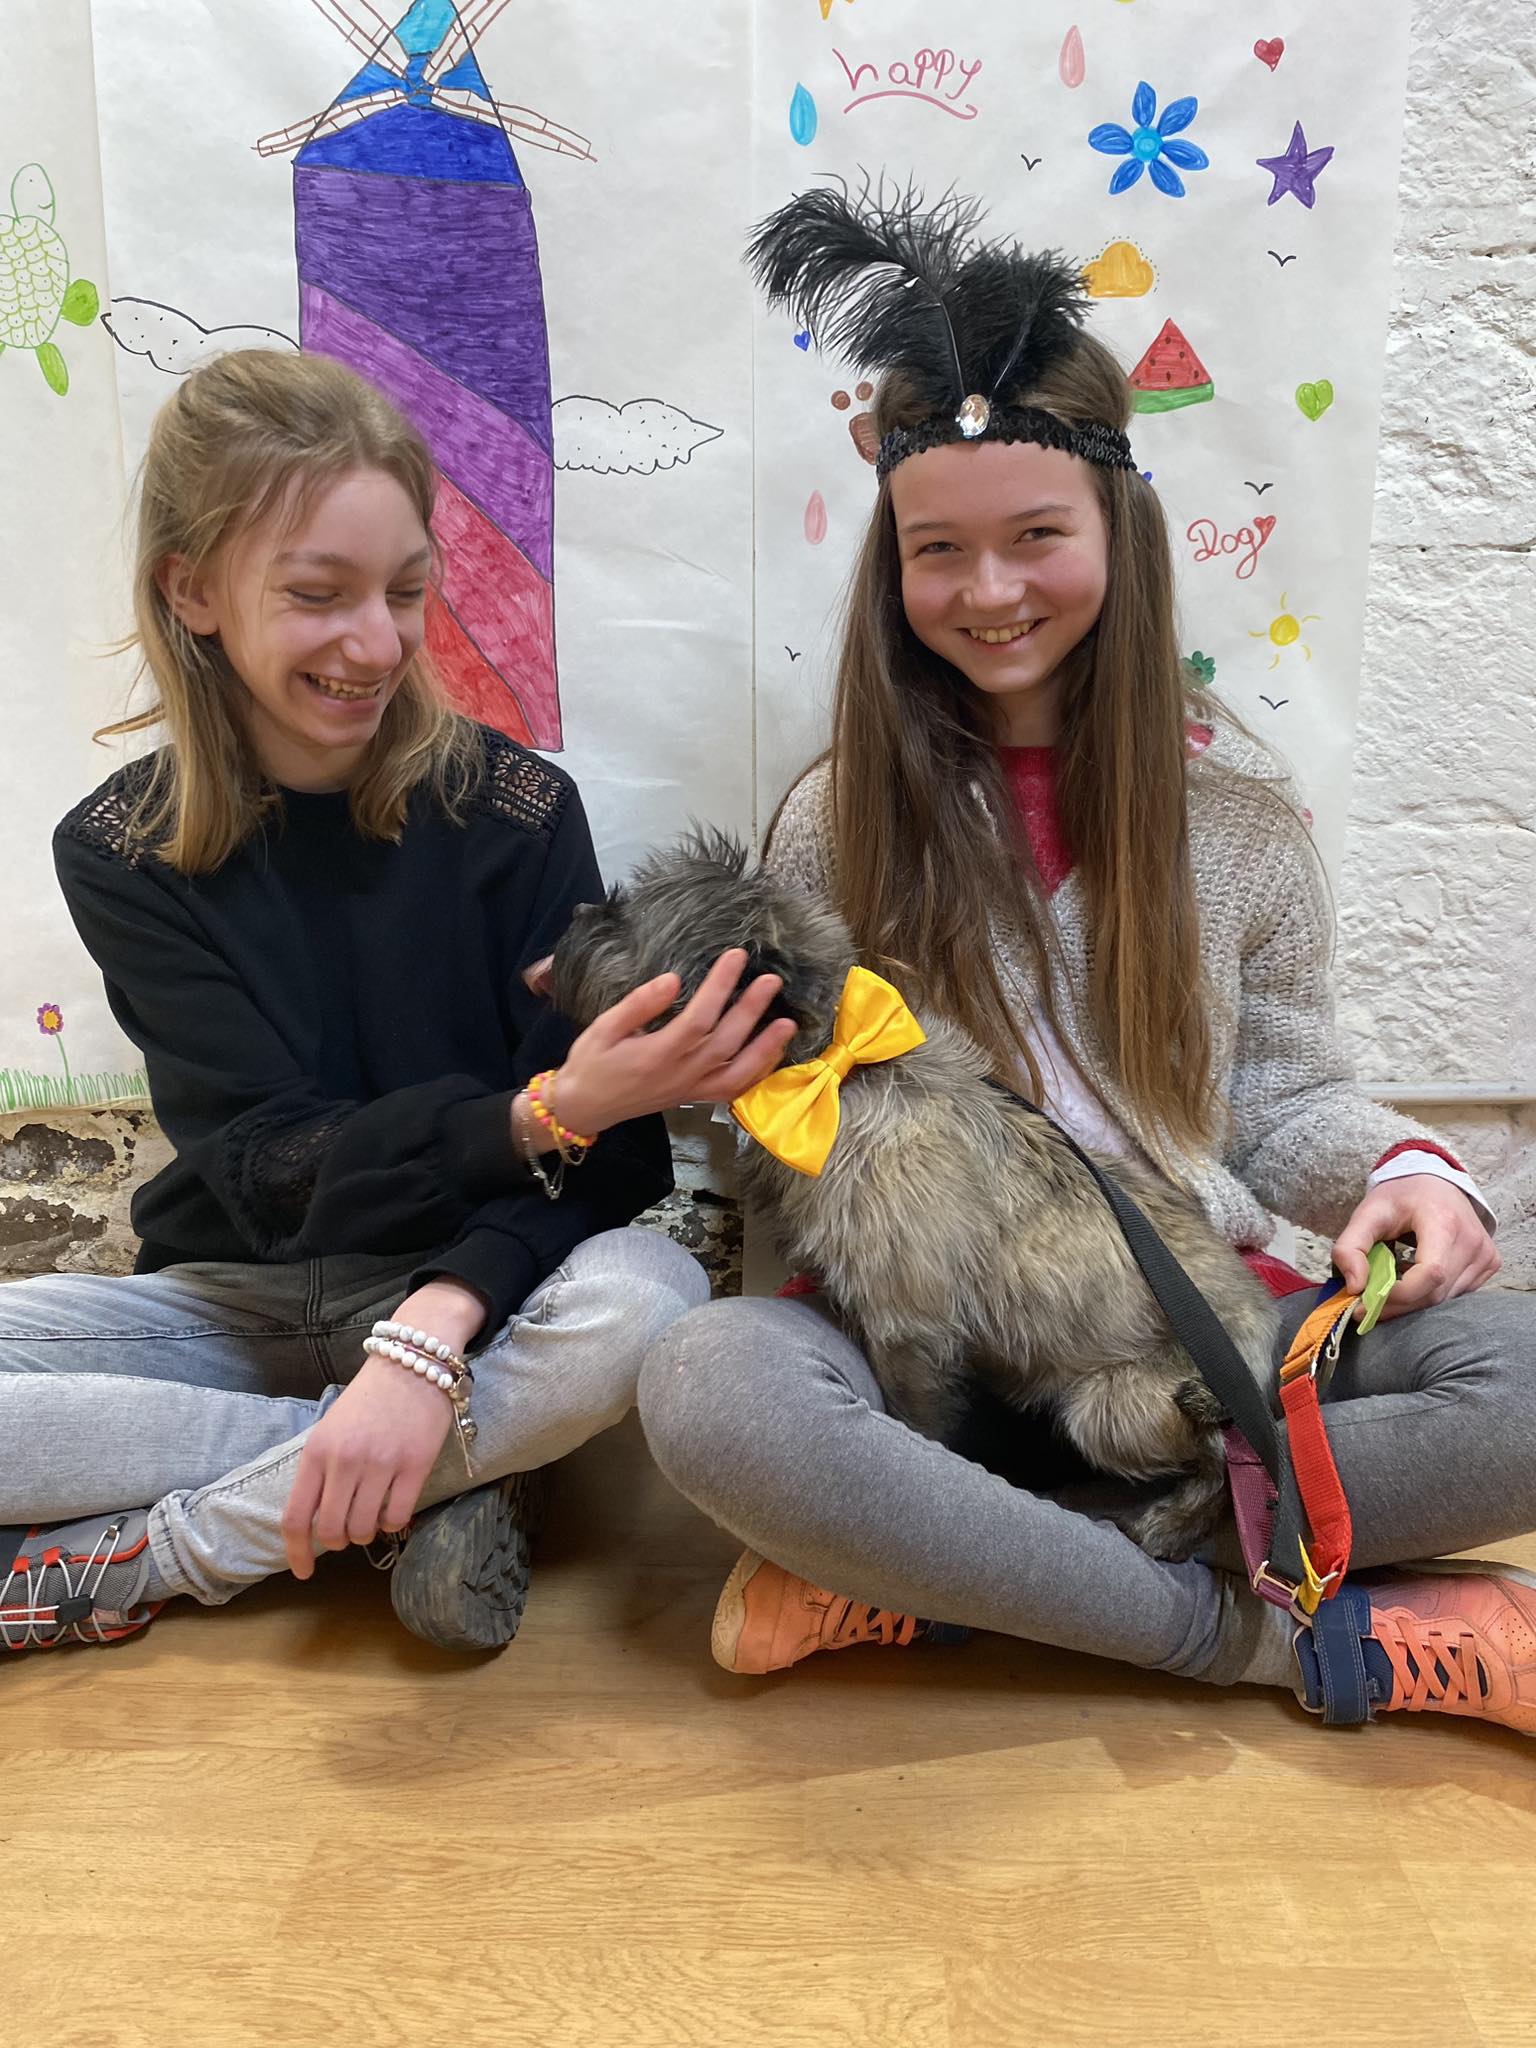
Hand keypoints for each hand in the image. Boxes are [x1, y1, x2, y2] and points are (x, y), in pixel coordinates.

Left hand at [281, 1278, 484, 1576]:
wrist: (413, 1362)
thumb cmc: (369, 1400)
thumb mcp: (331, 1430)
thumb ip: (321, 1472)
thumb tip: (316, 1522)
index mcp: (317, 1452)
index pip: (296, 1517)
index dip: (296, 1553)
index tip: (303, 1572)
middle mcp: (345, 1460)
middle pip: (331, 1530)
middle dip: (338, 1541)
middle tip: (349, 1532)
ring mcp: (381, 1464)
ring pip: (364, 1529)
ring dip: (367, 1533)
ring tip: (373, 1518)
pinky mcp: (415, 1465)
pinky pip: (397, 1516)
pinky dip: (393, 1523)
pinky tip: (395, 1509)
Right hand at [549, 947, 798, 1136]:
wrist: (584, 1108)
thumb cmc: (591, 1063)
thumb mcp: (603, 1028)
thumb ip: (639, 1004)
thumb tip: (673, 980)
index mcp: (657, 1054)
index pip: (698, 1018)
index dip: (720, 987)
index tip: (736, 958)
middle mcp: (680, 1074)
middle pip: (726, 1042)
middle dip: (752, 1009)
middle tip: (772, 981)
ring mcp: (690, 1089)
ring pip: (738, 1073)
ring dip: (766, 1049)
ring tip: (788, 1023)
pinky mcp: (694, 1097)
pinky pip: (732, 1090)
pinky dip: (756, 1075)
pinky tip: (771, 1055)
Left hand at [1332, 1173, 1499, 1320]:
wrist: (1435, 1183)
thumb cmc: (1401, 1197)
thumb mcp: (1367, 1212)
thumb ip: (1350, 1246)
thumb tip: (1355, 1286)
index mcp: (1445, 1222)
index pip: (1431, 1273)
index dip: (1399, 1294)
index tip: (1366, 1299)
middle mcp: (1473, 1241)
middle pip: (1435, 1293)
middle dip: (1396, 1305)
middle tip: (1365, 1304)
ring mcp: (1485, 1255)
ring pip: (1445, 1300)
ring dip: (1410, 1303)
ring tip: (1386, 1287)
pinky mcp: (1489, 1265)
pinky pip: (1455, 1294)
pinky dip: (1428, 1295)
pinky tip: (1412, 1278)